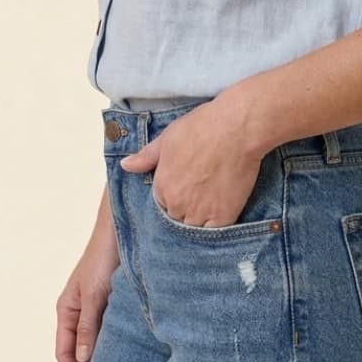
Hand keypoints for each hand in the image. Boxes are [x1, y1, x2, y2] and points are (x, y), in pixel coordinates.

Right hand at [55, 228, 118, 361]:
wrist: (118, 230)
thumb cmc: (102, 258)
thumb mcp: (94, 294)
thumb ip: (87, 326)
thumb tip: (83, 358)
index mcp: (66, 310)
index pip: (64, 353)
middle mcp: (77, 311)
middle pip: (77, 351)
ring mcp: (92, 306)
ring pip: (92, 342)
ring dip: (97, 361)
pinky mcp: (108, 301)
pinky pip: (105, 330)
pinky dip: (109, 345)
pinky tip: (120, 356)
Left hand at [120, 95, 264, 226]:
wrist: (235, 129)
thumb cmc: (201, 128)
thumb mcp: (167, 138)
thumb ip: (146, 157)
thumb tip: (126, 166)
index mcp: (162, 187)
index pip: (161, 204)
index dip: (172, 196)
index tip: (183, 187)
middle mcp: (178, 205)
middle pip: (177, 218)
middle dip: (184, 209)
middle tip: (199, 193)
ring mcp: (200, 213)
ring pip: (194, 229)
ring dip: (199, 220)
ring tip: (210, 203)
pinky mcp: (224, 217)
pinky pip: (215, 233)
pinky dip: (216, 228)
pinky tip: (220, 214)